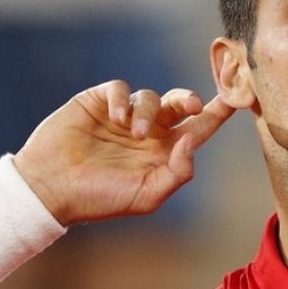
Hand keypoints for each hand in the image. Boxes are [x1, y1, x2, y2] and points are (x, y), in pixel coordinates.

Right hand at [13, 80, 237, 225]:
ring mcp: (123, 116)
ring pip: (150, 97)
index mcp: (164, 153)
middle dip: (190, 100)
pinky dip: (122, 100)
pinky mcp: (98, 102)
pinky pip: (120, 89)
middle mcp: (148, 132)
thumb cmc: (99, 199)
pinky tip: (114, 117)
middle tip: (191, 105)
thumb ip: (177, 172)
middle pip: (180, 104)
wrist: (51, 189)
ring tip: (133, 133)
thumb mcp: (146, 196)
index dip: (218, 112)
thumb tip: (194, 140)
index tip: (237, 96)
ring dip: (147, 112)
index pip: (199, 128)